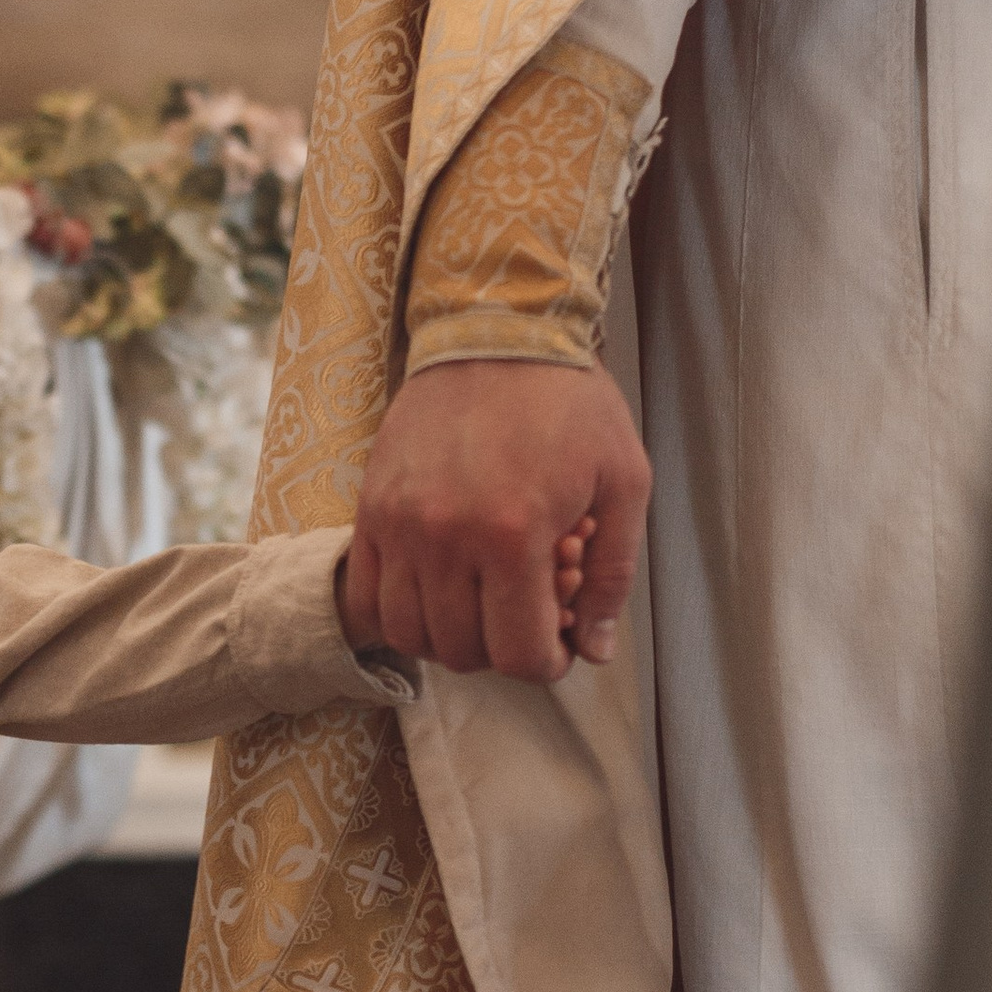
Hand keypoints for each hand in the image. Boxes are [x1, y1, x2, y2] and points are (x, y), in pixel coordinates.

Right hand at [342, 358, 650, 683]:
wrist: (496, 328)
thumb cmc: (570, 401)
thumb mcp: (624, 481)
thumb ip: (613, 574)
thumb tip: (597, 650)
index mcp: (515, 533)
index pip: (520, 652)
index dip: (549, 663)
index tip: (561, 643)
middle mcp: (447, 537)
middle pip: (466, 651)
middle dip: (505, 651)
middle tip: (527, 617)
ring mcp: (400, 524)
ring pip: (412, 634)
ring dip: (452, 639)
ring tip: (482, 606)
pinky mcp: (371, 508)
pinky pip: (367, 597)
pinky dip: (398, 617)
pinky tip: (434, 596)